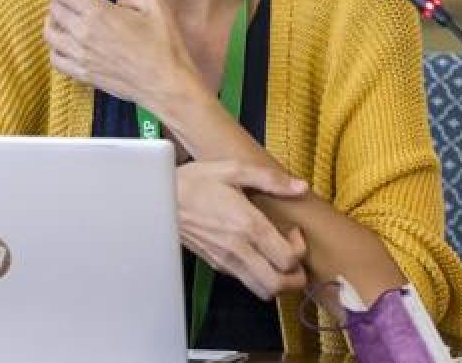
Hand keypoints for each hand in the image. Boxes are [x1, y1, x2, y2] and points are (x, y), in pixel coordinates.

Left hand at [43, 0, 202, 114]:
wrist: (165, 84)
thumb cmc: (164, 46)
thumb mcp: (155, 5)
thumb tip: (117, 0)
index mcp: (98, 13)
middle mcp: (83, 33)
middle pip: (55, 10)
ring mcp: (81, 56)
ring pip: (50, 34)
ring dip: (52, 21)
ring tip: (60, 17)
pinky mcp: (83, 74)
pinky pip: (56, 59)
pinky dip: (54, 48)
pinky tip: (63, 44)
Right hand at [177, 159, 309, 299]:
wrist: (161, 198)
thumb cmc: (196, 182)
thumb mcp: (233, 169)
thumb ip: (270, 179)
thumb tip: (300, 186)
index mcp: (248, 225)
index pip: (288, 260)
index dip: (300, 251)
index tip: (293, 233)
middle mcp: (239, 249)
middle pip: (279, 285)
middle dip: (295, 276)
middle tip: (292, 254)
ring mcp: (226, 261)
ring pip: (262, 291)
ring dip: (278, 280)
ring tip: (276, 257)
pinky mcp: (216, 265)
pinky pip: (245, 281)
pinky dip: (258, 276)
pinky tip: (255, 252)